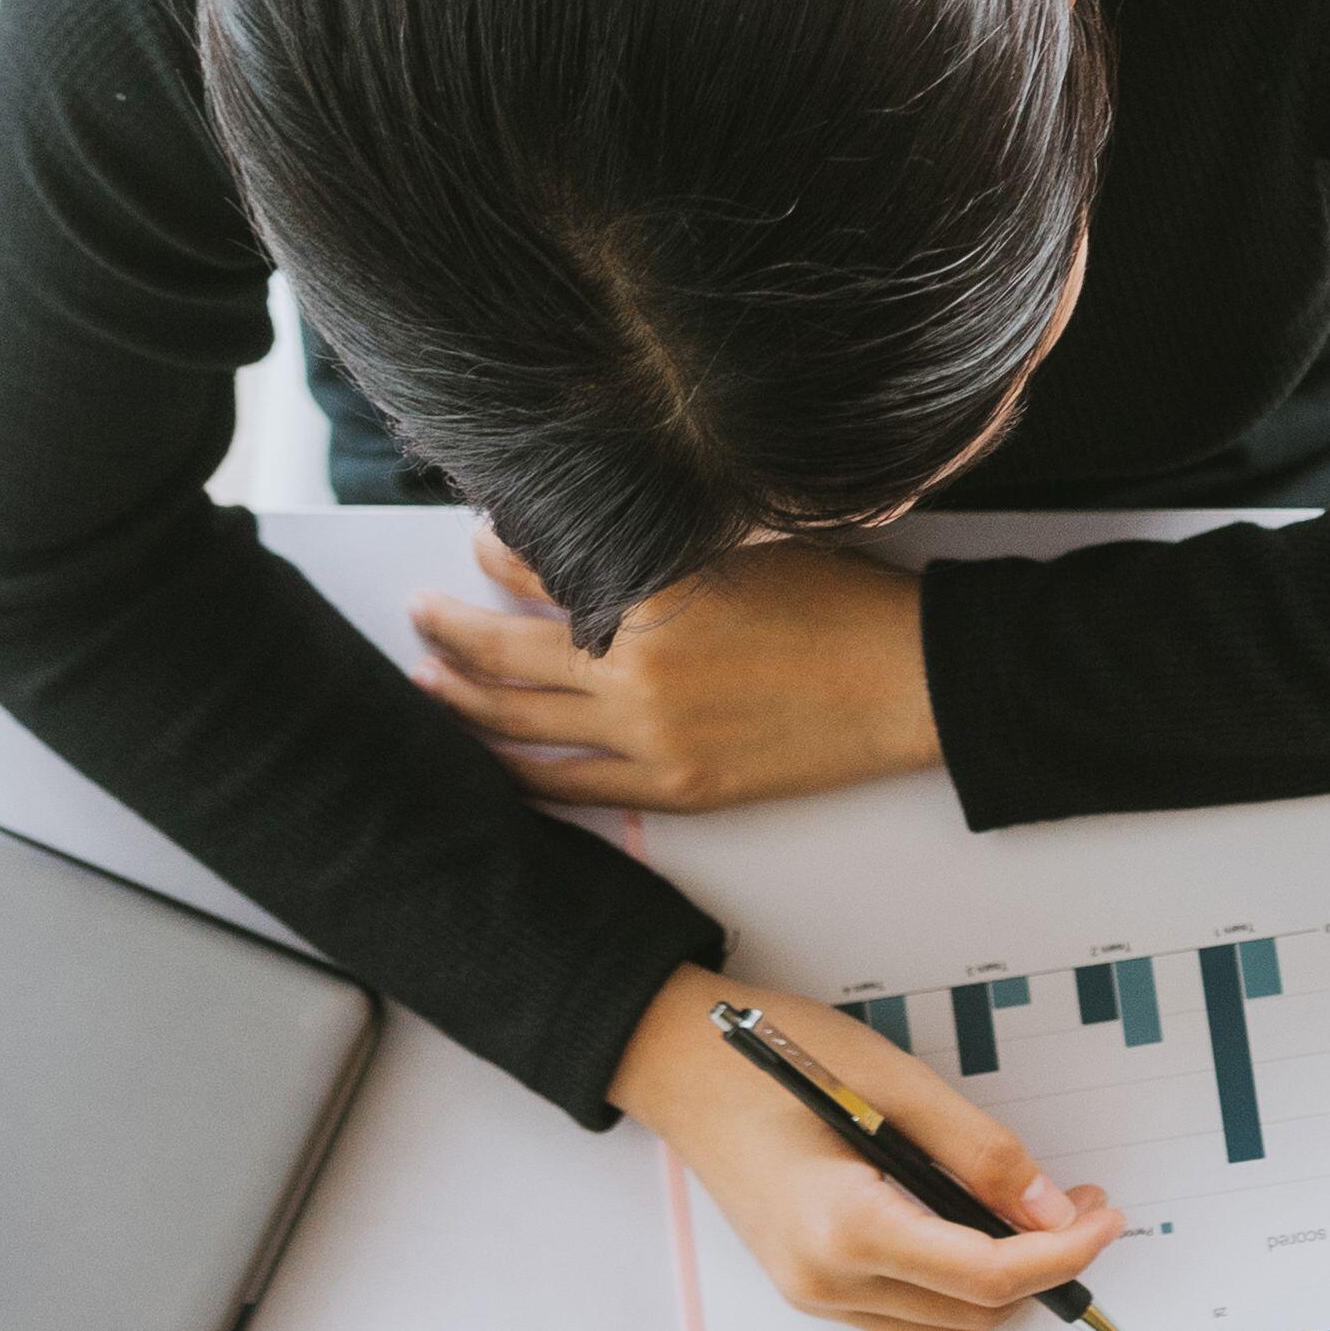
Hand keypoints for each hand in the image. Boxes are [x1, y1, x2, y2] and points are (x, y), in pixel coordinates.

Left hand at [410, 527, 935, 811]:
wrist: (909, 680)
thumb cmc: (840, 601)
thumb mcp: (739, 546)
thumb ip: (652, 551)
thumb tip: (581, 546)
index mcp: (651, 594)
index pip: (539, 567)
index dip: (495, 551)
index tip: (477, 542)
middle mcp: (636, 669)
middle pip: (505, 650)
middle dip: (449, 628)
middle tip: (420, 612)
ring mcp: (651, 737)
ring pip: (519, 723)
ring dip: (461, 700)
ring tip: (426, 681)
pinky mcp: (677, 788)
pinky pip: (569, 787)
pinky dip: (518, 771)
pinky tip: (488, 759)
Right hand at [613, 964, 1124, 1330]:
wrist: (680, 1069)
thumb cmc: (773, 1060)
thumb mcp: (894, 1084)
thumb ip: (978, 1151)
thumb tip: (1048, 1206)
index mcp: (845, 1230)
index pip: (989, 1276)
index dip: (1064, 1252)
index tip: (1105, 1216)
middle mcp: (826, 1282)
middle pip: (976, 1314)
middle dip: (1043, 1267)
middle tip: (1074, 1201)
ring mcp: (814, 1295)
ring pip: (947, 1329)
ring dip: (1002, 1287)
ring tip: (1028, 1215)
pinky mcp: (811, 1289)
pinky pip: (910, 1316)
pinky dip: (957, 1288)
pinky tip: (970, 1229)